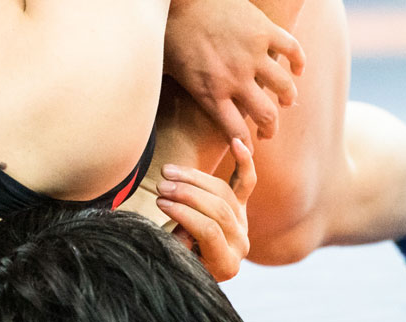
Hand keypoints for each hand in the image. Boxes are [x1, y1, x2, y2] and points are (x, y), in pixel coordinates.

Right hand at [156, 138, 255, 281]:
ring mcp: (242, 222)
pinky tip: (236, 142)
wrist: (189, 264)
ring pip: (223, 191)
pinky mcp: (240, 206)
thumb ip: (178, 246)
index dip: (184, 214)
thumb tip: (179, 227)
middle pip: (218, 208)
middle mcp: (240, 242)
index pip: (209, 230)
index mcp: (226, 263)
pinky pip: (245, 181)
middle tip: (161, 186)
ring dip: (193, 178)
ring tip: (167, 172)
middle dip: (187, 194)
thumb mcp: (174, 259)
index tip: (160, 203)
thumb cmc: (175, 261)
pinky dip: (244, 160)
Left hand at [163, 0, 303, 145]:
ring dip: (288, 96)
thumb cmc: (165, 30)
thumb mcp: (165, 69)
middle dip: (270, 127)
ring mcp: (253, 56)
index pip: (235, 131)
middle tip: (269, 128)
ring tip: (287, 99)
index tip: (250, 144)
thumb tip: (156, 101)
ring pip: (284, 87)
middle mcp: (236, 80)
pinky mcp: (265, 31)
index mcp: (210, 93)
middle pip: (266, 116)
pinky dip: (298, 61)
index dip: (245, 143)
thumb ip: (176, 87)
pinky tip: (297, 67)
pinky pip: (291, 50)